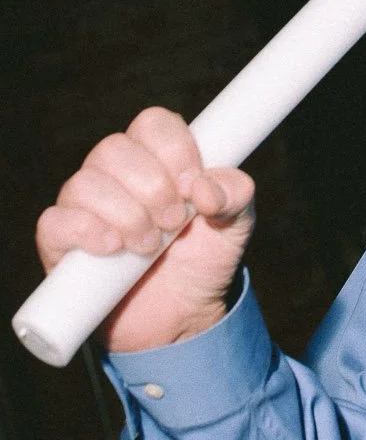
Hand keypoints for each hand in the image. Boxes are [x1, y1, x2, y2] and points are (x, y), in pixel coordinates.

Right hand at [36, 107, 254, 352]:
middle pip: (115, 149)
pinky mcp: (60, 242)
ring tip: (150, 246)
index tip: (193, 184)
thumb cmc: (202, 258)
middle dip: (152, 188)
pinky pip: (55, 221)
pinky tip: (113, 249)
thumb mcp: (235, 224)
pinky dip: (86, 231)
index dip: (173, 148)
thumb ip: (235, 195)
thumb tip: (206, 189)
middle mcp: (115, 174)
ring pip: (86, 183)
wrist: (180, 316)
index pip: (153, 123)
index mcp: (157, 158)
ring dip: (126, 215)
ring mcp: (84, 206)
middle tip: (175, 222)